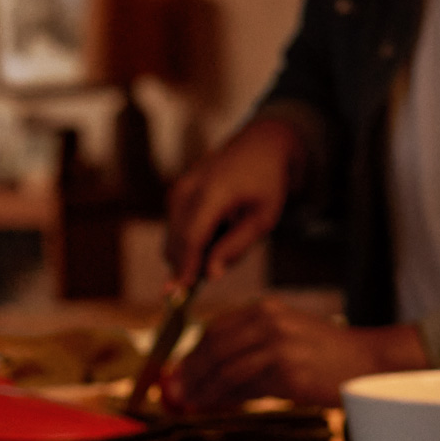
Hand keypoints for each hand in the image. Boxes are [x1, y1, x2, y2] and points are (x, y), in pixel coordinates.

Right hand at [165, 109, 305, 287]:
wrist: (259, 146)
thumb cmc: (266, 182)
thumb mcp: (264, 218)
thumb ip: (236, 247)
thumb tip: (210, 275)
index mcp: (213, 192)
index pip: (190, 238)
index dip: (184, 268)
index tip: (178, 294)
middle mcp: (188, 188)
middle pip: (176, 241)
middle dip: (190, 264)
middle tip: (219, 265)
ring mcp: (179, 189)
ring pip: (173, 237)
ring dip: (193, 251)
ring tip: (228, 232)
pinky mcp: (176, 193)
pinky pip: (176, 228)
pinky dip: (192, 238)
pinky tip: (219, 225)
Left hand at [180, 301, 428, 409]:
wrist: (367, 363)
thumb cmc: (327, 355)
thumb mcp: (286, 338)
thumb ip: (250, 349)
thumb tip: (212, 375)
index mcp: (266, 310)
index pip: (216, 329)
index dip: (194, 353)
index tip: (181, 371)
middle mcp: (269, 322)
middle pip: (215, 347)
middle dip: (192, 371)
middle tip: (177, 390)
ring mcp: (279, 346)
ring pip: (227, 369)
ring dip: (205, 389)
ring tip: (192, 402)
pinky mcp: (288, 372)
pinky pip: (248, 387)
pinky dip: (229, 398)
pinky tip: (219, 405)